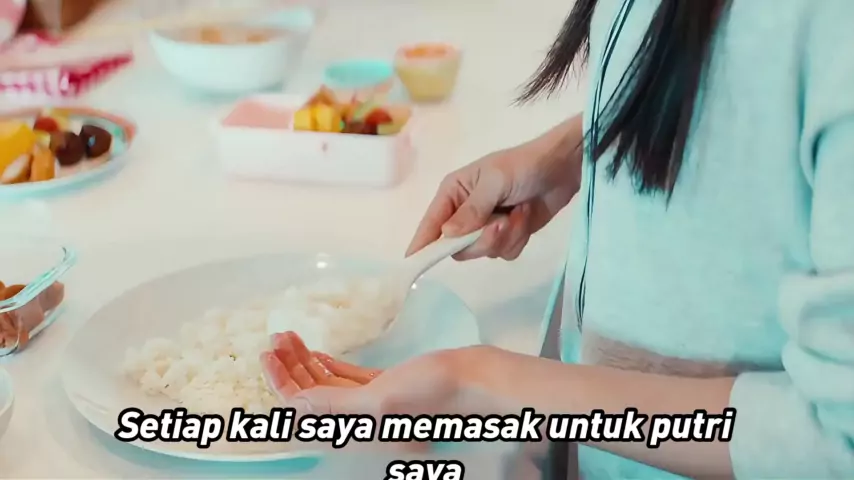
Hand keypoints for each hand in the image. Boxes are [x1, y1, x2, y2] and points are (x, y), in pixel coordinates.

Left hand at [260, 332, 503, 419]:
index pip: (303, 408)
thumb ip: (335, 405)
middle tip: (275, 338)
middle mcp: (360, 421)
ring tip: (289, 337)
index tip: (268, 355)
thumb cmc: (435, 391)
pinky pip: (348, 380)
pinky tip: (317, 352)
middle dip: (289, 368)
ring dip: (305, 362)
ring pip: (327, 385)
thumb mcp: (379, 400)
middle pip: (311, 395)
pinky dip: (329, 365)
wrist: (477, 380)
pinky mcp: (388, 387)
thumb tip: (292, 405)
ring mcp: (374, 404)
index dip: (282, 383)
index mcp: (355, 429)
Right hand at [407, 140, 576, 260]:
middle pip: (458, 247)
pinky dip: (518, 239)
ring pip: (483, 252)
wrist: (563, 168)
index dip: (421, 244)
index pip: (431, 223)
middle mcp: (465, 212)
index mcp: (454, 192)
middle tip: (500, 224)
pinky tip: (526, 218)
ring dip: (505, 237)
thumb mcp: (495, 182)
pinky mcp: (508, 235)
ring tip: (518, 213)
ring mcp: (486, 226)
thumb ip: (471, 211)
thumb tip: (446, 235)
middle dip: (481, 240)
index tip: (413, 264)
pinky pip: (504, 253)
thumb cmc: (523, 166)